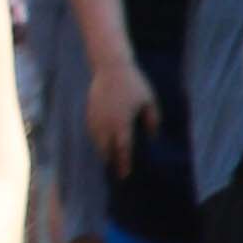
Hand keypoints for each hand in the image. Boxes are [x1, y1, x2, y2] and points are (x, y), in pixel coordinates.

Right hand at [86, 50, 156, 170]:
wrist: (110, 67)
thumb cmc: (134, 84)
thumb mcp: (149, 101)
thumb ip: (153, 120)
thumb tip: (152, 137)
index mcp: (122, 122)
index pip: (122, 149)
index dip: (123, 164)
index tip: (125, 175)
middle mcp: (106, 122)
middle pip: (105, 150)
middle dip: (111, 161)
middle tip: (118, 173)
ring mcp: (95, 117)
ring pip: (97, 142)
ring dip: (104, 151)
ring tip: (111, 161)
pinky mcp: (89, 112)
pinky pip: (92, 132)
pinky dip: (98, 140)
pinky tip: (103, 144)